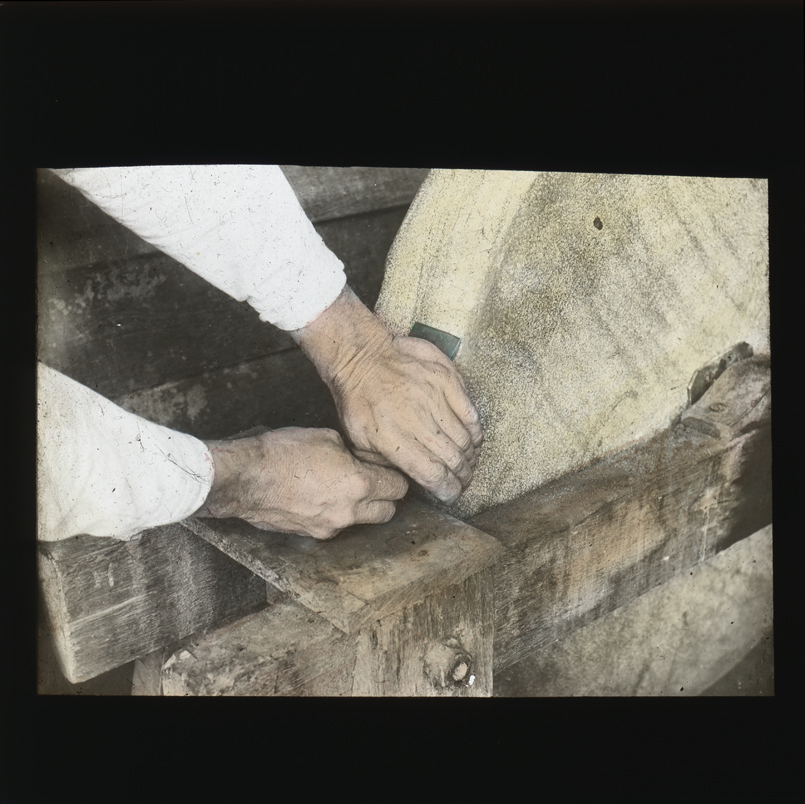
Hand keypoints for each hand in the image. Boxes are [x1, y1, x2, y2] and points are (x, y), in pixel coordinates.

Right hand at [199, 427, 408, 539]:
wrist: (245, 478)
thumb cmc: (283, 452)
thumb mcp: (328, 438)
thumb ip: (355, 453)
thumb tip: (365, 460)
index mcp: (359, 484)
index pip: (399, 487)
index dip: (394, 474)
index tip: (385, 467)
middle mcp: (349, 512)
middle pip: (388, 512)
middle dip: (384, 496)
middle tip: (372, 479)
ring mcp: (330, 527)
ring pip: (361, 521)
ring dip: (360, 507)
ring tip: (341, 486)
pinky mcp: (311, 535)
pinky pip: (335, 526)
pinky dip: (335, 513)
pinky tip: (319, 496)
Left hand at [292, 286, 482, 503]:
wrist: (362, 357)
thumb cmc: (358, 401)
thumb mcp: (359, 441)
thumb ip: (385, 463)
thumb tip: (411, 480)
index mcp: (393, 439)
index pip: (432, 474)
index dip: (448, 489)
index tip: (452, 494)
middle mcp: (417, 419)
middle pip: (453, 458)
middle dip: (462, 476)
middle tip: (463, 480)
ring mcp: (434, 397)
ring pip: (464, 437)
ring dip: (470, 456)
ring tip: (468, 462)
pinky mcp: (446, 379)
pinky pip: (470, 412)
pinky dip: (475, 430)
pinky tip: (473, 439)